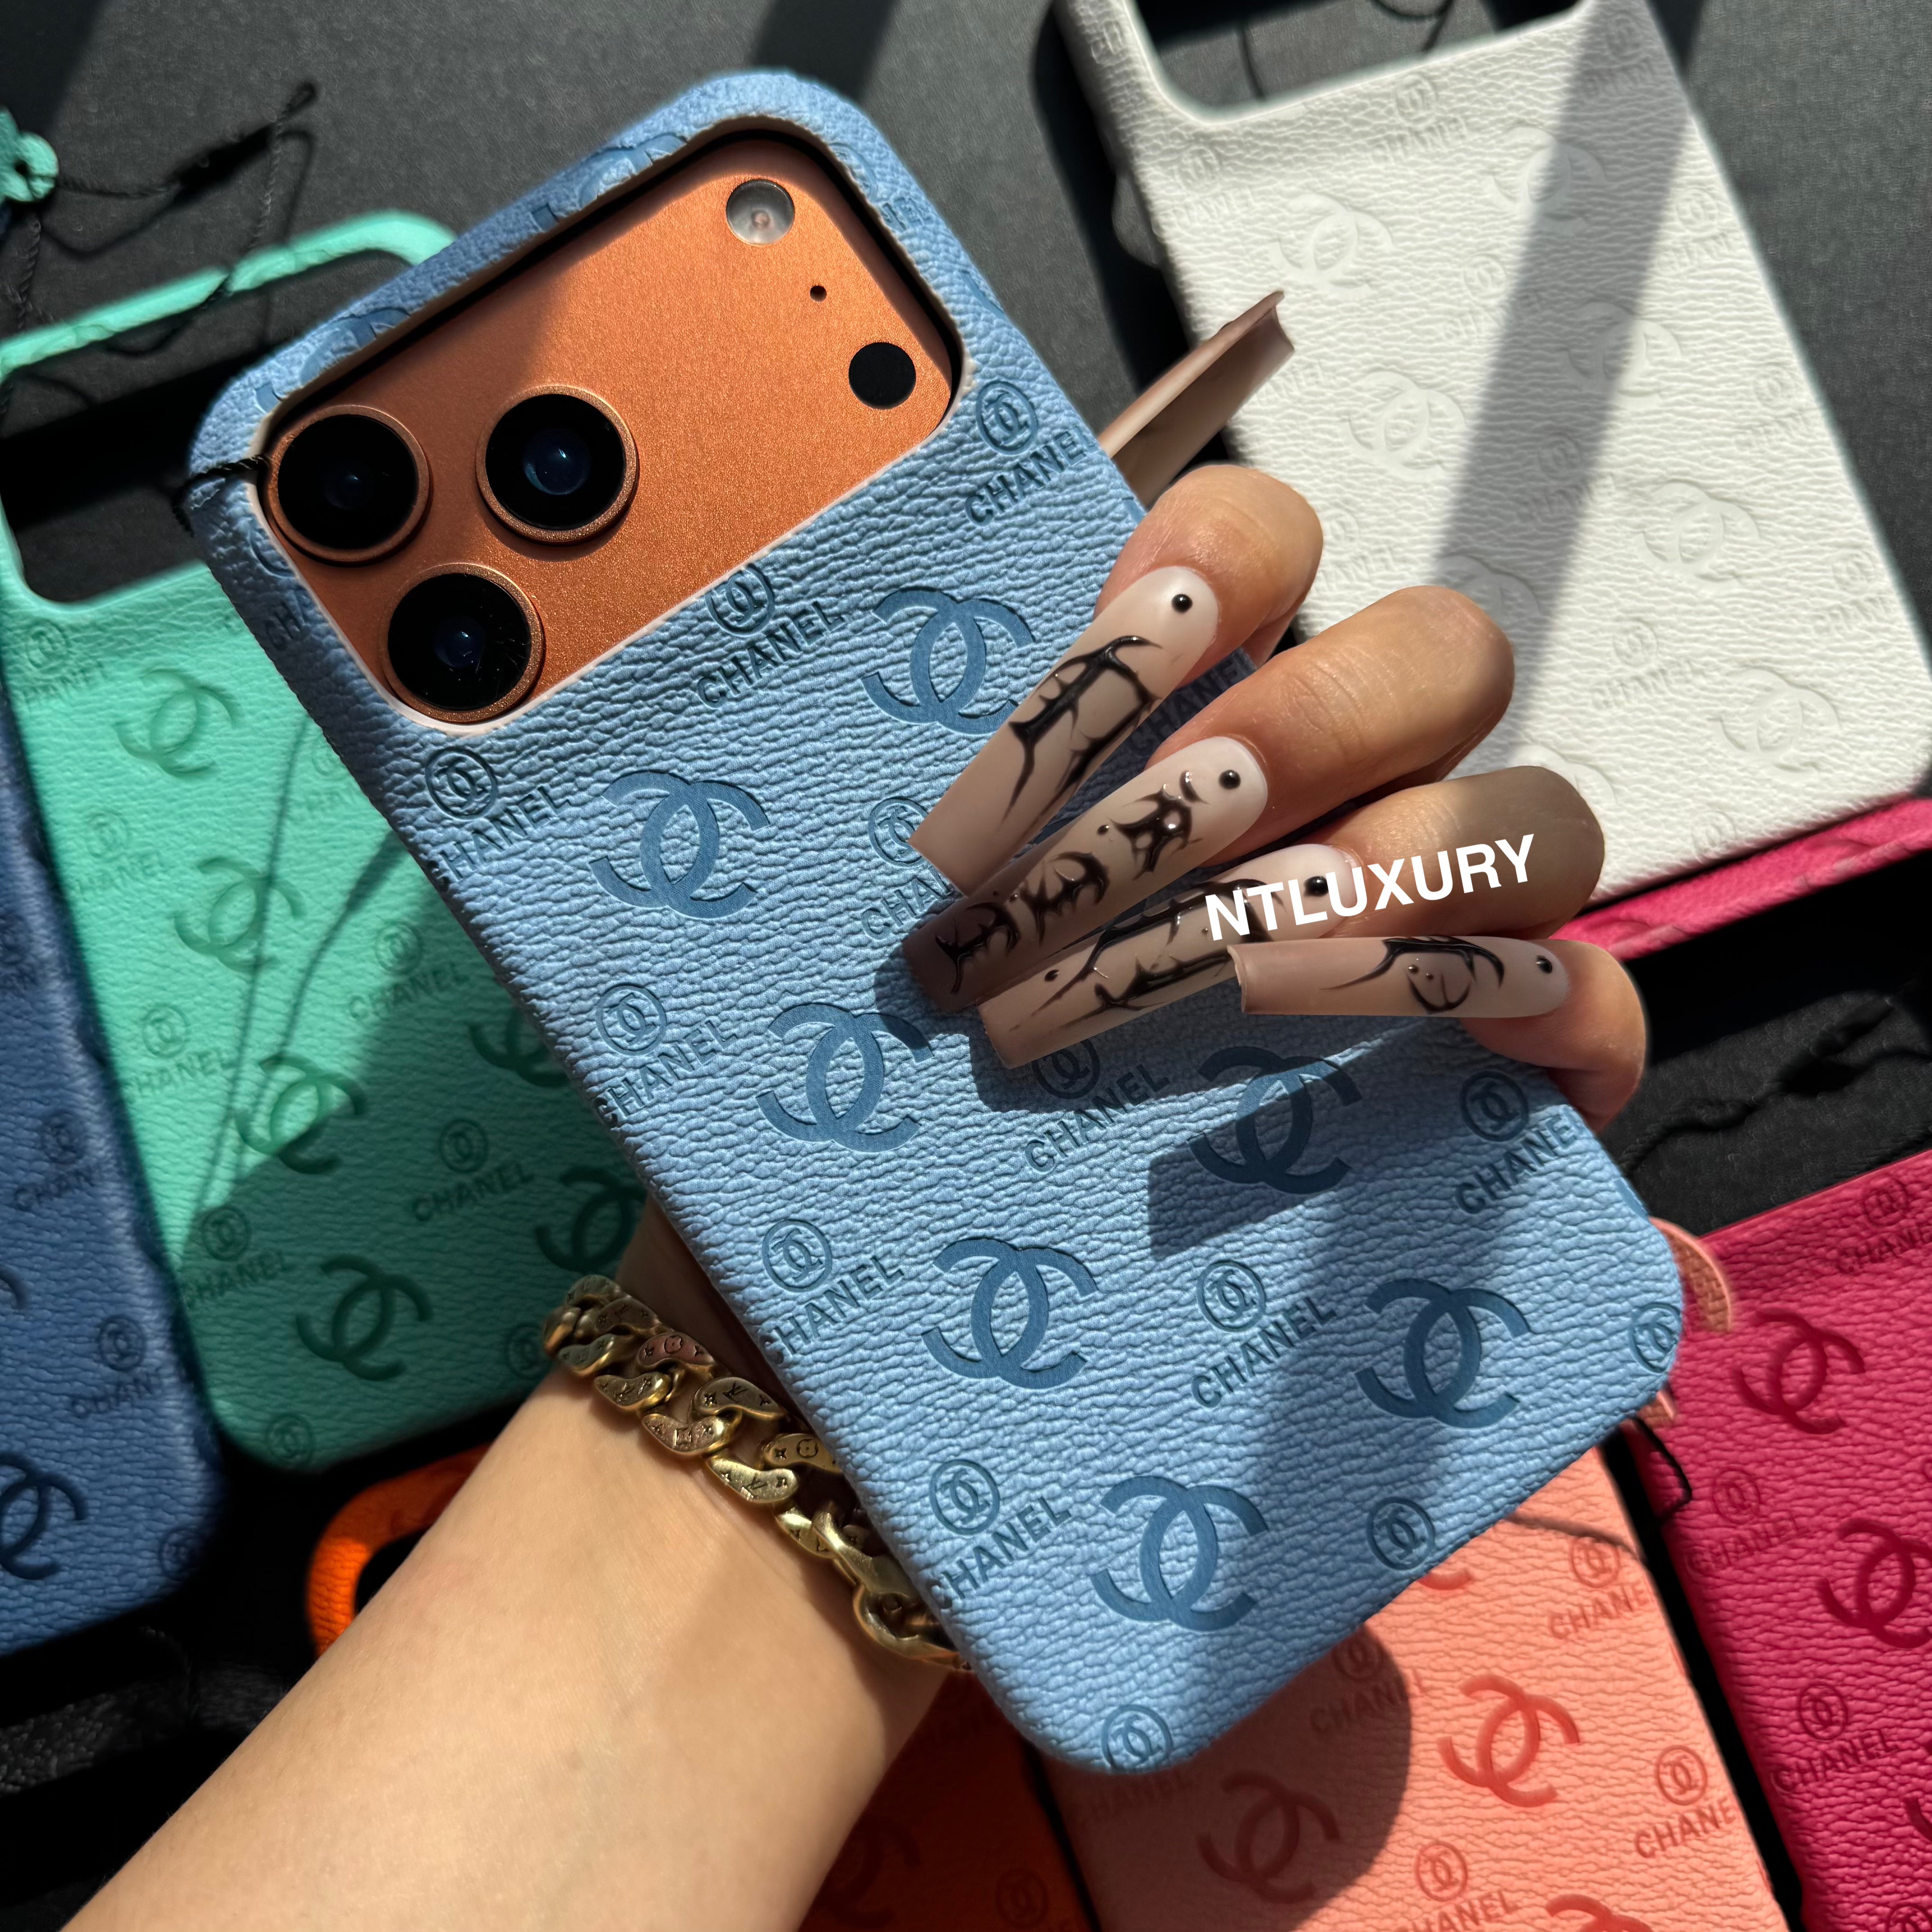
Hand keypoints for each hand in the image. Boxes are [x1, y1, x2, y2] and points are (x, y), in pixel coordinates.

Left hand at [903, 465, 1644, 1132]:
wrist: (958, 1250)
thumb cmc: (925, 1032)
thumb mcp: (906, 877)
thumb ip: (942, 763)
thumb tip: (889, 583)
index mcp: (1207, 710)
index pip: (1267, 540)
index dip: (1222, 555)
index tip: (1127, 644)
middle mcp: (1344, 788)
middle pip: (1440, 655)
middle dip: (1304, 731)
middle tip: (1149, 844)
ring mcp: (1439, 917)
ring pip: (1535, 818)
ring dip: (1404, 869)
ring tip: (1250, 963)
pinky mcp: (1497, 1057)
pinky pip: (1593, 1004)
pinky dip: (1541, 1008)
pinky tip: (1440, 1044)